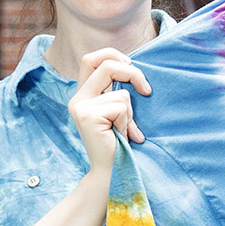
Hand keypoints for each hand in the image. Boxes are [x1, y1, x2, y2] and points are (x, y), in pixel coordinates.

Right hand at [67, 48, 152, 172]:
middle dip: (132, 72)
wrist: (111, 171)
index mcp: (83, 94)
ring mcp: (80, 106)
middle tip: (147, 90)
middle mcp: (77, 98)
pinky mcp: (87, 116)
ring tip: (125, 130)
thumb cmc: (119, 143)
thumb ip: (118, 92)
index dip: (113, 54)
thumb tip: (136, 71)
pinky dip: (128, 122)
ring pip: (120, 93)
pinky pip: (120, 107)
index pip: (91, 59)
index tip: (132, 66)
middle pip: (105, 64)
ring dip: (131, 113)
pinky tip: (121, 136)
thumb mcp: (119, 112)